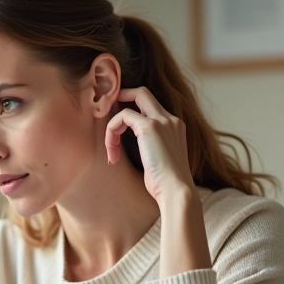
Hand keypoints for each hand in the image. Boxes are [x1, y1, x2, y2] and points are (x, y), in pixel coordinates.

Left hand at [105, 87, 195, 201]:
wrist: (176, 190)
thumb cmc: (167, 184)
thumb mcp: (161, 160)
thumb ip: (152, 148)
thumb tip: (137, 149)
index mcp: (175, 126)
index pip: (152, 106)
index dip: (134, 109)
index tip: (120, 125)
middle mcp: (170, 119)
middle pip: (143, 93)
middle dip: (122, 96)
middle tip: (107, 109)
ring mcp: (161, 121)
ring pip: (131, 102)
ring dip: (113, 126)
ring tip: (111, 149)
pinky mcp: (149, 127)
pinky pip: (122, 117)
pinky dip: (112, 132)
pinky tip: (112, 154)